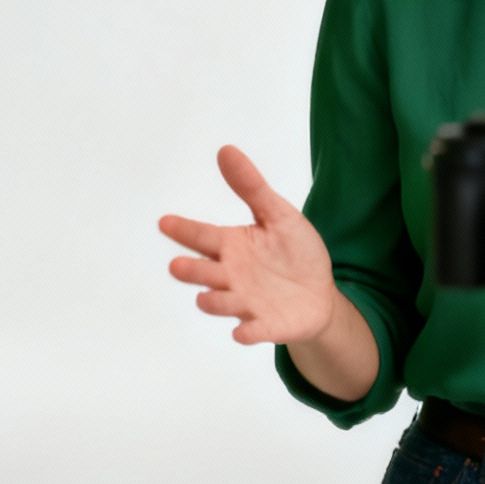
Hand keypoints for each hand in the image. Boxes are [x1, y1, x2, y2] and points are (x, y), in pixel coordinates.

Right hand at [159, 146, 338, 345]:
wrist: (319, 294)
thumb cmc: (293, 252)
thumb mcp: (278, 215)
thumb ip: (251, 187)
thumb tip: (225, 150)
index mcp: (232, 247)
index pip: (202, 237)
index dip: (184, 231)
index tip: (165, 222)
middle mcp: (231, 277)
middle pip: (205, 273)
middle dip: (191, 271)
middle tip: (177, 266)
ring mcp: (246, 303)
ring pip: (222, 304)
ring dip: (215, 302)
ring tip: (206, 298)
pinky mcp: (266, 326)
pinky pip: (254, 331)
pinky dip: (248, 333)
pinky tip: (243, 333)